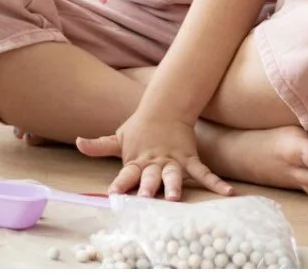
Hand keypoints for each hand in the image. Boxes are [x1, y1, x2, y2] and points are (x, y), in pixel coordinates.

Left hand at [77, 112, 234, 200]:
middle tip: (146, 198)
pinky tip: (229, 193)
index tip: (114, 195)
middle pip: (150, 176)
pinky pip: (203, 173)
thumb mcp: (118, 137)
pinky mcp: (189, 159)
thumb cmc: (138, 129)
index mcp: (136, 160)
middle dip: (148, 187)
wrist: (163, 109)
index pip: (126, 174)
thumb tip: (77, 143)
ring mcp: (172, 161)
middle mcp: (154, 162)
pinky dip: (216, 183)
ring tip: (176, 198)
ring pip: (174, 175)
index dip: (120, 183)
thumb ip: (99, 145)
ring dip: (174, 185)